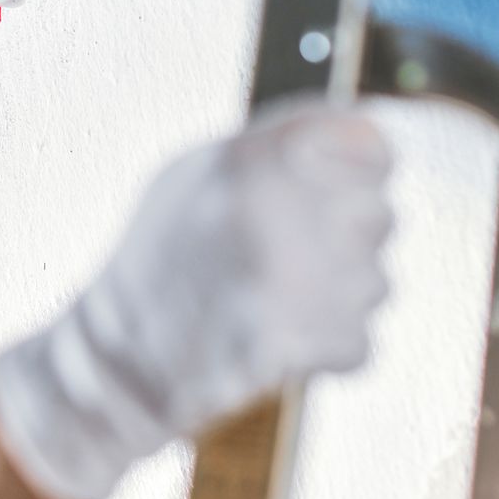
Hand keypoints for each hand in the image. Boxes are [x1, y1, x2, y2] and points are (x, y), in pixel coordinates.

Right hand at [0, 98, 395, 498]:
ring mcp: (285, 282)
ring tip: (279, 300)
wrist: (118, 361)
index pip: (368, 141)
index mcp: (246, 158)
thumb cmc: (160, 260)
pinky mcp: (295, 346)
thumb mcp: (195, 176)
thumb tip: (365, 136)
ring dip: (343, 296)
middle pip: (380, 214)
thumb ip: (275, 151)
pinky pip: (359, 340)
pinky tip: (280, 338)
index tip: (353, 183)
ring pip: (376, 282)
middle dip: (353, 237)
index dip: (367, 165)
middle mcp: (271, 211)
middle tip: (304, 254)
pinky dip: (330, 348)